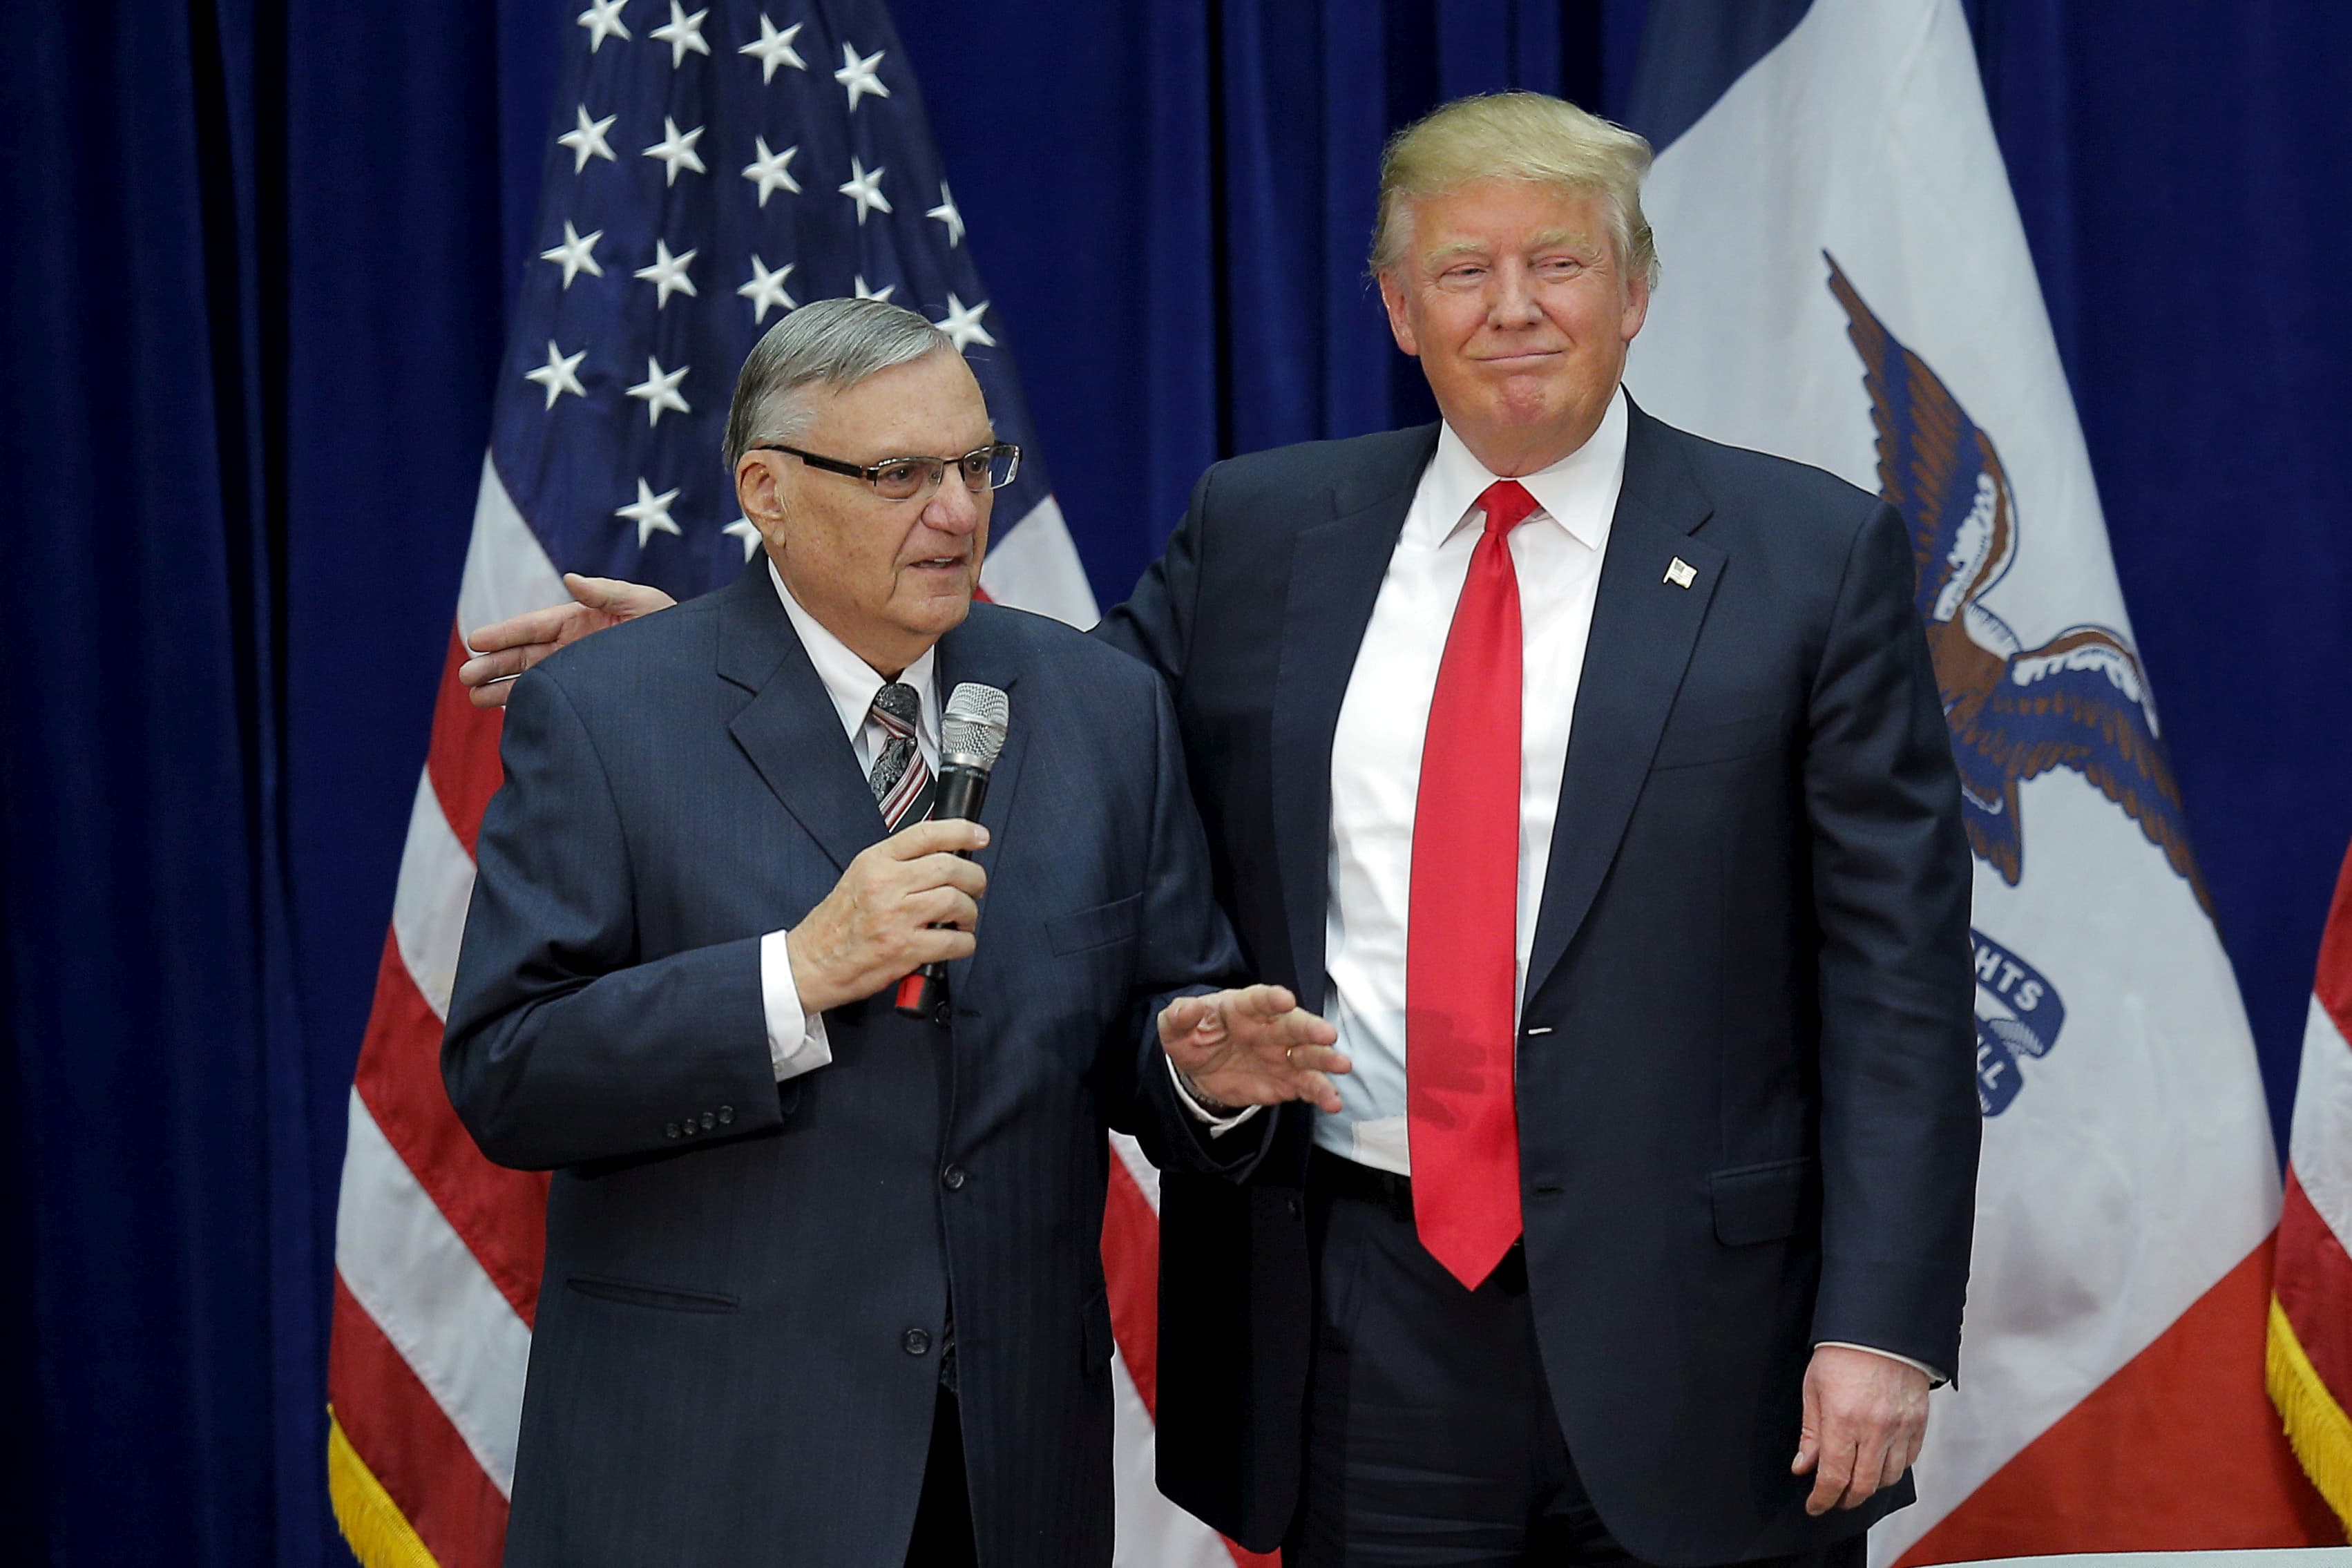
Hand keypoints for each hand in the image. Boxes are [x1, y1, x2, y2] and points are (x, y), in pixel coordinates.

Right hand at [458, 573, 677, 707]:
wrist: (694, 666)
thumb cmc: (672, 628)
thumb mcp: (644, 603)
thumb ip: (606, 592)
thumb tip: (569, 578)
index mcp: (580, 621)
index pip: (532, 627)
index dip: (503, 634)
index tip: (475, 641)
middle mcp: (573, 648)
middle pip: (523, 656)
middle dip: (493, 665)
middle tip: (465, 676)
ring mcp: (577, 673)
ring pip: (531, 680)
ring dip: (502, 688)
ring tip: (473, 697)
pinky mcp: (587, 696)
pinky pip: (552, 700)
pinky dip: (530, 705)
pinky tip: (509, 714)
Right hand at [786, 820, 990, 1014]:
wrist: (810, 963)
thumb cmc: (835, 925)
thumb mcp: (859, 877)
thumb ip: (896, 864)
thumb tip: (939, 856)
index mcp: (874, 862)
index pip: (927, 834)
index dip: (961, 831)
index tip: (979, 836)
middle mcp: (886, 885)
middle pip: (950, 867)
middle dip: (974, 878)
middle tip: (975, 887)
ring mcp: (896, 917)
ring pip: (956, 902)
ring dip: (970, 912)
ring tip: (964, 919)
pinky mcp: (904, 949)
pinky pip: (953, 942)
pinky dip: (965, 943)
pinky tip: (957, 943)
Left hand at [1160, 985, 1347, 1113]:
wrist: (1200, 1071)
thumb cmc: (1192, 1037)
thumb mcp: (1174, 1027)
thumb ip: (1179, 1016)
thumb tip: (1188, 1007)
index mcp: (1243, 1008)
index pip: (1259, 1000)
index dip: (1271, 999)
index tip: (1285, 999)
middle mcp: (1269, 1028)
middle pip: (1293, 1025)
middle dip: (1311, 1029)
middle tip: (1327, 1034)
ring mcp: (1282, 1055)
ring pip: (1308, 1055)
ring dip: (1326, 1060)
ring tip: (1342, 1065)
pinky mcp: (1288, 1081)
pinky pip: (1308, 1086)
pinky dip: (1321, 1093)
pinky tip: (1333, 1102)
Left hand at [1791, 1345, 1930, 1515]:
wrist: (1881, 1328)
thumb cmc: (1841, 1353)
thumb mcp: (1813, 1389)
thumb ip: (1810, 1433)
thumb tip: (1803, 1467)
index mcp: (1843, 1420)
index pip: (1834, 1476)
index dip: (1823, 1498)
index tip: (1814, 1506)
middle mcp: (1875, 1429)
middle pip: (1863, 1485)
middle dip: (1846, 1499)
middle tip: (1834, 1499)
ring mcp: (1901, 1427)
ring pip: (1888, 1477)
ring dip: (1870, 1486)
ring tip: (1855, 1481)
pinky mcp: (1919, 1422)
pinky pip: (1909, 1459)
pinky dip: (1894, 1468)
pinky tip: (1880, 1462)